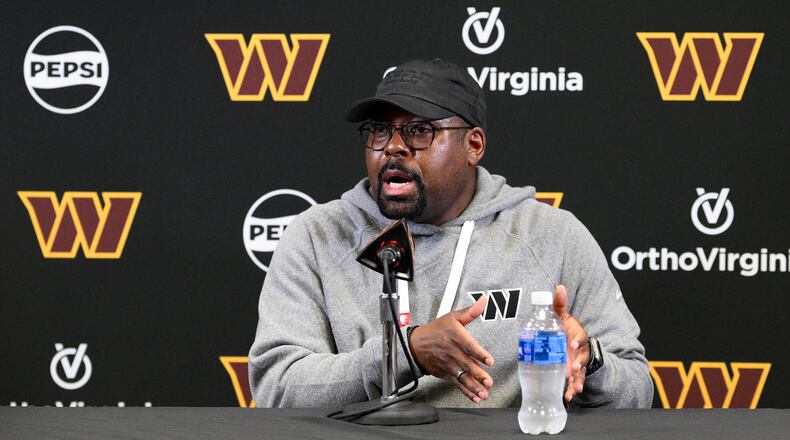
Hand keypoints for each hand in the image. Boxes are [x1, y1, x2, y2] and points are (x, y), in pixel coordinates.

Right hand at [409, 295, 493, 403]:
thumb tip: (482, 301)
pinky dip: (466, 392)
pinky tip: (475, 397)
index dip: (479, 354)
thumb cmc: (436, 330)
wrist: (415, 344)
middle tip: (488, 381)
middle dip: (478, 374)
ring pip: (463, 377)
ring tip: (484, 393)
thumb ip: (470, 312)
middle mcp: (452, 352)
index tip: (489, 361)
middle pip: (467, 364)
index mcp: (455, 336)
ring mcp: (449, 364)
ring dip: (474, 386)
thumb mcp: (452, 317)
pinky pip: (457, 384)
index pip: (469, 346)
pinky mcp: (446, 373)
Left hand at [553, 284, 589, 401]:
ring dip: (578, 379)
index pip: (581, 337)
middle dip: (578, 363)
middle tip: (572, 369)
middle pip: (582, 357)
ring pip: (582, 372)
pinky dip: (573, 390)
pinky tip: (569, 397)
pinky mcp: (577, 374)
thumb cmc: (567, 329)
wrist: (574, 345)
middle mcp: (581, 350)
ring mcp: (580, 363)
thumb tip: (558, 287)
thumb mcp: (562, 317)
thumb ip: (559, 304)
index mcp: (578, 335)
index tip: (571, 344)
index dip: (577, 340)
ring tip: (575, 387)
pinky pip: (577, 383)